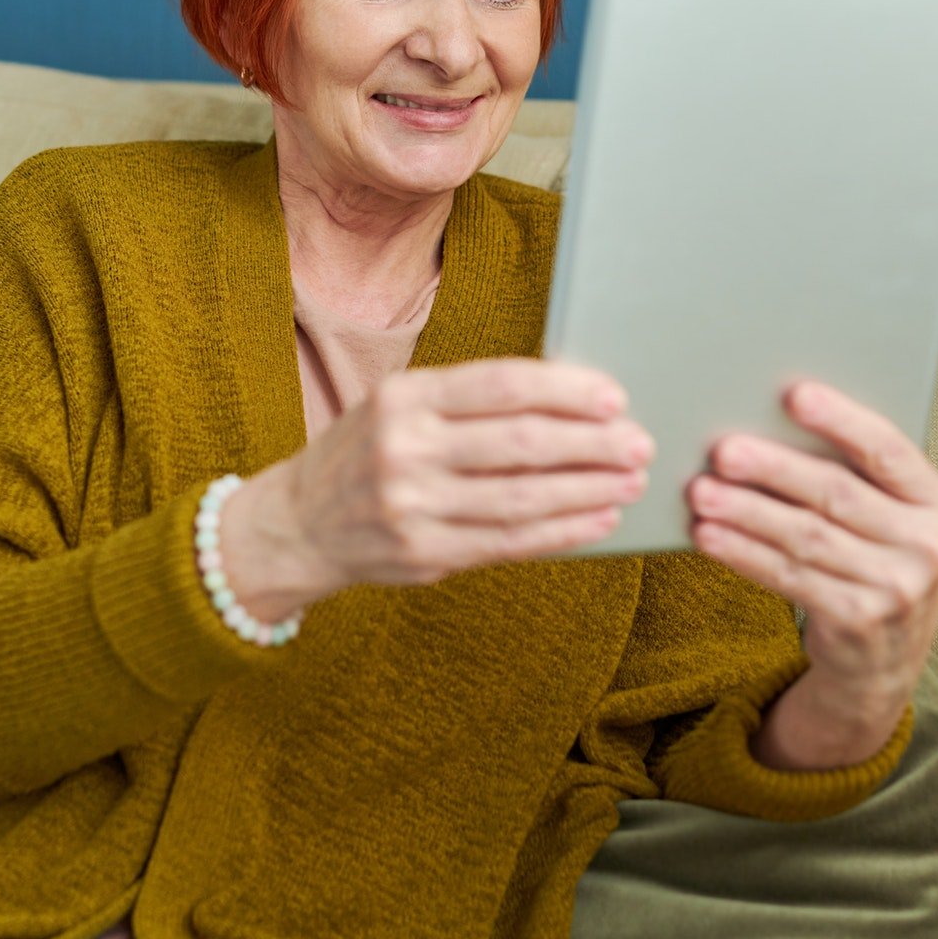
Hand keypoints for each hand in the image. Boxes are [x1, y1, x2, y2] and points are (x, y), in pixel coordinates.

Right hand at [280, 357, 656, 592]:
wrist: (299, 524)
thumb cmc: (367, 452)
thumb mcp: (400, 406)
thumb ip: (468, 403)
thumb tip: (570, 398)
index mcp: (403, 396)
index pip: (500, 385)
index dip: (565, 390)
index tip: (614, 397)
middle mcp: (404, 447)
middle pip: (520, 442)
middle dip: (591, 443)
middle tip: (638, 443)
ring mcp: (412, 505)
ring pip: (522, 497)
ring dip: (587, 490)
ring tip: (629, 482)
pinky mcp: (424, 553)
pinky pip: (509, 542)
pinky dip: (562, 531)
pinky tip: (597, 520)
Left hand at [684, 380, 937, 764]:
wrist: (886, 658)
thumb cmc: (878, 559)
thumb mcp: (892, 518)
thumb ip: (858, 476)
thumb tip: (772, 420)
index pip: (889, 451)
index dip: (842, 421)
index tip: (795, 395)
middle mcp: (929, 546)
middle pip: (838, 494)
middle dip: (775, 468)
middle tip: (724, 451)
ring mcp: (897, 588)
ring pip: (806, 537)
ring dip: (746, 512)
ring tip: (702, 492)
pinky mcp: (857, 620)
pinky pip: (789, 577)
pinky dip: (743, 553)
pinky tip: (709, 536)